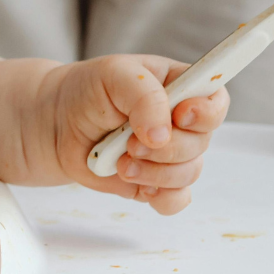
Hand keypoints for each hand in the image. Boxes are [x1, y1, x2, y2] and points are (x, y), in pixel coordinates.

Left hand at [34, 56, 229, 214]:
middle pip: (202, 143)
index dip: (206, 113)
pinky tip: (136, 185)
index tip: (181, 115)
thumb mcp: (114, 74)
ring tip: (120, 161)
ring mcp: (170, 154)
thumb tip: (163, 133)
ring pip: (189, 174)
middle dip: (166, 148)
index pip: (216, 100)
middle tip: (130, 141)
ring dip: (154, 172)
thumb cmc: (88, 90)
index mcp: (181, 87)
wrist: (57, 124)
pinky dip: (159, 197)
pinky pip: (177, 200)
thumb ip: (144, 95)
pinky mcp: (156, 181)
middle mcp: (182, 122)